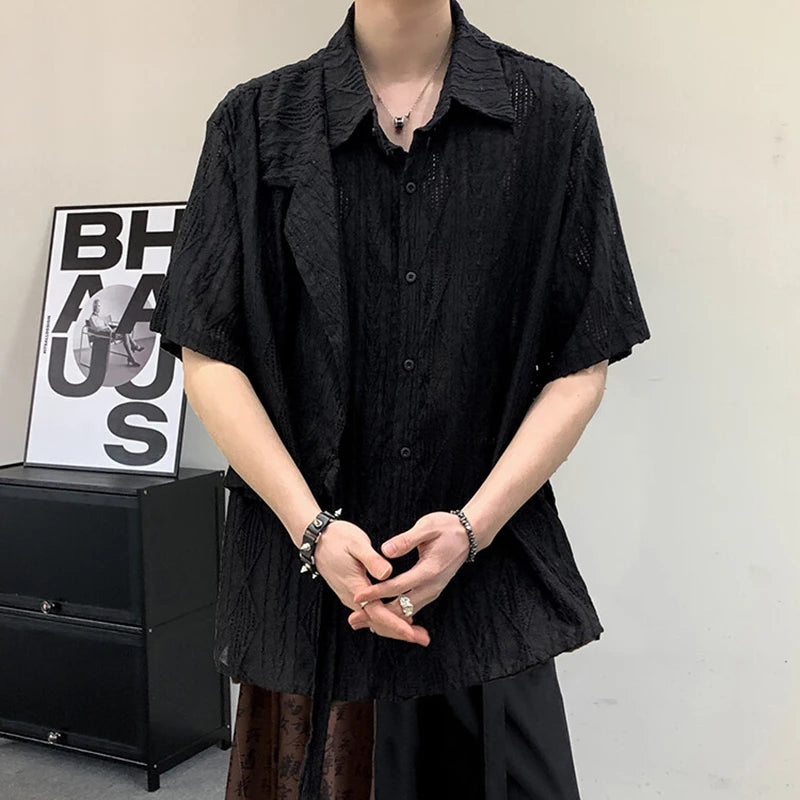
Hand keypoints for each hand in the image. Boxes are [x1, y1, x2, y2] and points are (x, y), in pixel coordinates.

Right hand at [313, 519, 430, 645]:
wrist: (316, 539)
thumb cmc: (337, 538)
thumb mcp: (356, 543)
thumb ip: (372, 559)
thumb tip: (388, 573)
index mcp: (356, 587)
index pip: (378, 613)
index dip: (397, 624)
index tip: (412, 633)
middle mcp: (353, 598)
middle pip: (378, 623)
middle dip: (401, 632)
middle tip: (424, 639)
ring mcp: (352, 597)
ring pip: (375, 620)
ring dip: (396, 627)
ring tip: (417, 633)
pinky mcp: (354, 593)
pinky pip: (372, 613)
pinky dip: (387, 619)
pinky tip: (400, 618)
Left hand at [347, 511, 469, 630]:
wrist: (469, 536)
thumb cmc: (447, 528)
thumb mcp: (427, 527)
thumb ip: (406, 539)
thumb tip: (385, 550)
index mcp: (429, 570)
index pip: (397, 587)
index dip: (376, 593)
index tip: (358, 596)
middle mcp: (432, 586)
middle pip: (401, 608)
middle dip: (377, 615)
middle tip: (354, 618)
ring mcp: (433, 591)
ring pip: (407, 613)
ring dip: (385, 619)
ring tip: (363, 621)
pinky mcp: (432, 591)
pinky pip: (412, 609)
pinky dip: (396, 616)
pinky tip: (382, 617)